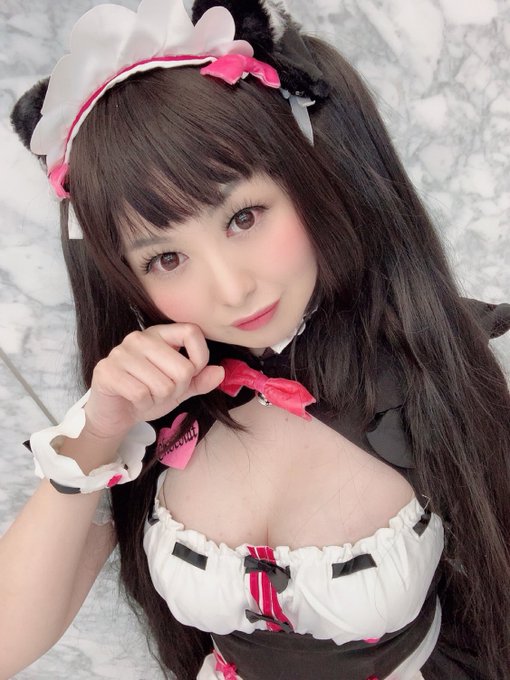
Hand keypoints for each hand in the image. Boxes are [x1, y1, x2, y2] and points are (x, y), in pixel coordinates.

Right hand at [83, 324, 223, 440]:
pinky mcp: (106, 371)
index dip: (199, 358)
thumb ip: (200, 380)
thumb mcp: (180, 388)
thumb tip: (220, 372)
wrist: (114, 413)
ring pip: (163, 385)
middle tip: (160, 392)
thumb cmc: (148, 394)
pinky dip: (143, 404)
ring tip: (146, 395)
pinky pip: (141, 394)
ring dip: (158, 399)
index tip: (190, 374)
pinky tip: (134, 400)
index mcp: (160, 333)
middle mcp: (140, 337)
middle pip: (183, 369)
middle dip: (177, 390)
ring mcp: (121, 352)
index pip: (192, 332)